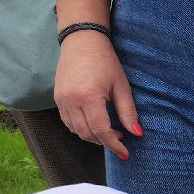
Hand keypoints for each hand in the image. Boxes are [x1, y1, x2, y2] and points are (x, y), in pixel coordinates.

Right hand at [54, 31, 140, 158]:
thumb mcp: (121, 86)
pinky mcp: (57, 97)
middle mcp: (71, 100)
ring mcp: (61, 99)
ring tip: (108, 131)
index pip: (100, 130)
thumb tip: (137, 134)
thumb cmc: (105, 61)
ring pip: (75, 130)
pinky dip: (80, 128)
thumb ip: (128, 112)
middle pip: (86, 133)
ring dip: (92, 136)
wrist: (81, 41)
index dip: (114, 144)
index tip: (125, 153)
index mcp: (89, 96)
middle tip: (120, 138)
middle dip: (104, 141)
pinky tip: (93, 124)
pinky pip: (67, 121)